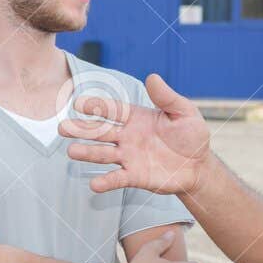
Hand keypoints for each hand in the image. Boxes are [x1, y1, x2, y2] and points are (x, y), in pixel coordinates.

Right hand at [59, 73, 209, 194]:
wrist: (199, 166)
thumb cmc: (192, 136)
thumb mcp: (184, 112)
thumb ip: (167, 97)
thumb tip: (152, 77)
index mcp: (136, 118)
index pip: (112, 110)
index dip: (96, 106)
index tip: (78, 103)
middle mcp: (127, 136)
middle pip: (100, 132)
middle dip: (82, 129)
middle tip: (63, 127)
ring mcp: (129, 157)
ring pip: (103, 154)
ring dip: (87, 153)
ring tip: (71, 151)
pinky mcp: (134, 177)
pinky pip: (117, 178)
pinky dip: (106, 182)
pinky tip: (94, 185)